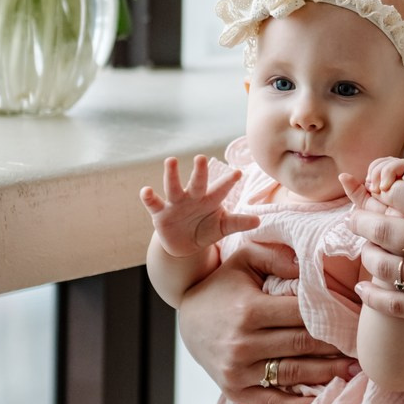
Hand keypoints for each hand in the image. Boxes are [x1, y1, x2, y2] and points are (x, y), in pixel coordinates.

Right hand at [140, 155, 259, 257]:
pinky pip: (153, 203)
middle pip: (197, 182)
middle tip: (201, 158)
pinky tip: (145, 190)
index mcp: (210, 199)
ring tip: (171, 160)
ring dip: (172, 174)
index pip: (221, 189)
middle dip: (199, 171)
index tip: (238, 173)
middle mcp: (193, 197)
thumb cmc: (206, 229)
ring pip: (173, 186)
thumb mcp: (222, 227)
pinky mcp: (160, 213)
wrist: (185, 245)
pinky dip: (148, 197)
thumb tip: (258, 220)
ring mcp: (175, 203)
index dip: (228, 182)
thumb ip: (238, 223)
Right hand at [177, 239, 358, 403]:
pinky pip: (275, 402)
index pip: (301, 315)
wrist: (187, 321)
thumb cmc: (223, 286)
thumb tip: (309, 264)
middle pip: (303, 345)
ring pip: (295, 373)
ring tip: (354, 370)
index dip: (331, 316)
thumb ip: (276, 255)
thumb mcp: (243, 260)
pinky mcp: (236, 391)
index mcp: (248, 311)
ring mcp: (239, 371)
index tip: (356, 318)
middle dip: (336, 346)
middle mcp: (243, 343)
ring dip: (328, 374)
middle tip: (363, 346)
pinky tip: (325, 399)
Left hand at [348, 174, 403, 337]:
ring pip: (385, 265)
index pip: (402, 193)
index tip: (380, 195)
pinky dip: (373, 296)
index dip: (386, 192)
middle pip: (386, 228)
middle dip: (362, 221)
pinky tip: (363, 288)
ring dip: (366, 255)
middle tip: (353, 220)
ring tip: (363, 250)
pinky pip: (394, 303)